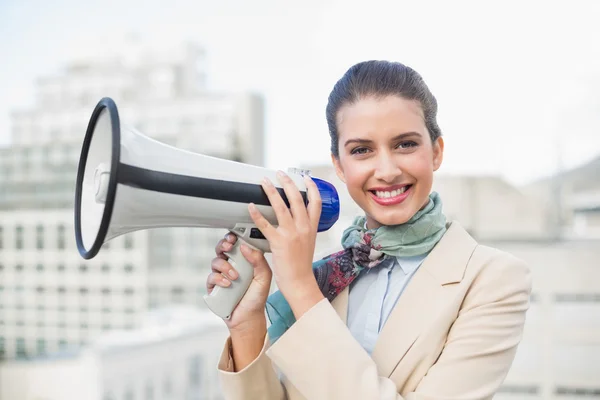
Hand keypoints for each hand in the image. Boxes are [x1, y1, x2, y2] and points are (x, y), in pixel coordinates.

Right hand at [206, 234, 271, 332]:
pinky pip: (211, 277)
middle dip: (223, 245)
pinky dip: (219, 279)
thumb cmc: (257, 297)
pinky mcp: (214, 287)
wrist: (249, 317)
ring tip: (235, 276)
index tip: (234, 237)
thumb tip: (245, 247)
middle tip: (229, 248)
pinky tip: (228, 284)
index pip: (235, 244)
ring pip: (215, 261)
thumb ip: (259, 261)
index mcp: (243, 261)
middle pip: (221, 249)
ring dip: (225, 266)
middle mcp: (231, 266)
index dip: (233, 238)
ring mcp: (221, 276)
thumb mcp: (264, 277)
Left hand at [248, 171, 323, 304]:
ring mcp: (291, 234)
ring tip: (264, 182)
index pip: (316, 203)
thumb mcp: (308, 244)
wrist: (300, 282)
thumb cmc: (302, 266)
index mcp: (311, 228)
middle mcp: (303, 228)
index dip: (312, 188)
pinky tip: (251, 206)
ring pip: (281, 206)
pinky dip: (257, 213)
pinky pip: (265, 224)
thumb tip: (297, 221)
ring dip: (271, 191)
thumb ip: (303, 230)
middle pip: (297, 199)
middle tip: (281, 174)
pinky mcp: (279, 242)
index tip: (306, 178)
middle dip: (288, 183)